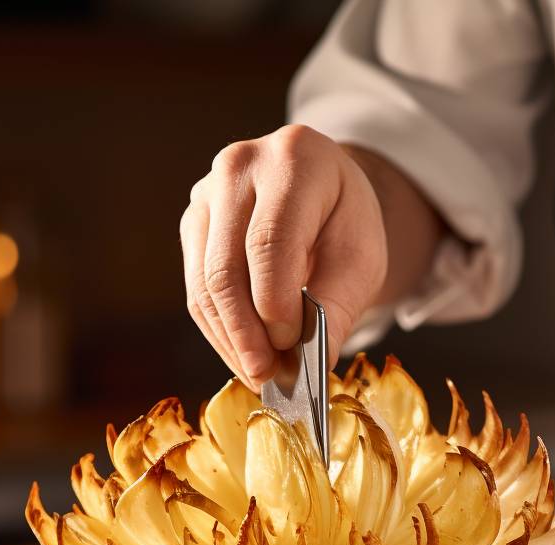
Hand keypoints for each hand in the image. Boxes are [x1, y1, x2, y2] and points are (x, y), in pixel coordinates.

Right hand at [180, 125, 386, 389]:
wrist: (321, 191)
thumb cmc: (344, 221)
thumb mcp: (361, 258)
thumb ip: (337, 306)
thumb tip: (313, 365)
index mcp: (294, 160)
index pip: (268, 241)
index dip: (274, 302)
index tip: (291, 345)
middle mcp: (239, 167)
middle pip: (226, 266)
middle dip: (246, 331)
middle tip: (269, 374)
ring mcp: (206, 194)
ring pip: (204, 284)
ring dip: (231, 339)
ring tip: (260, 374)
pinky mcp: (193, 224)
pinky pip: (196, 290)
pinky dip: (220, 332)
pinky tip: (244, 356)